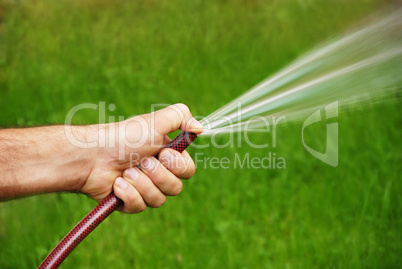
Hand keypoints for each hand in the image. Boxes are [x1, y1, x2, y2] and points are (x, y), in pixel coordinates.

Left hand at [79, 104, 202, 212]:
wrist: (92, 155)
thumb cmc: (124, 136)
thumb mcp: (155, 120)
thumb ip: (181, 117)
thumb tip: (201, 128)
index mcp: (167, 155)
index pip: (188, 170)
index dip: (178, 166)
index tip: (163, 153)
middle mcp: (158, 172)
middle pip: (176, 188)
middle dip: (157, 174)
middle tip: (141, 161)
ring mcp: (144, 188)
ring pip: (159, 200)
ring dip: (141, 183)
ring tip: (125, 171)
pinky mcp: (129, 202)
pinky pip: (140, 207)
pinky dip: (128, 194)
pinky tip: (117, 184)